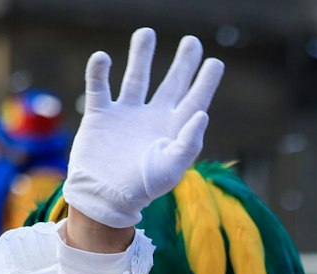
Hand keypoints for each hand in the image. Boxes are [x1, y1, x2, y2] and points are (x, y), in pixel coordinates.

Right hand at [63, 28, 222, 231]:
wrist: (104, 197)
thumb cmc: (142, 188)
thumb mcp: (171, 168)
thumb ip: (189, 142)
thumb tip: (202, 112)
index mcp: (173, 130)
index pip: (194, 100)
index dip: (206, 82)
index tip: (216, 62)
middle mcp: (152, 118)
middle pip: (171, 83)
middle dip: (182, 63)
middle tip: (192, 42)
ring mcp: (126, 115)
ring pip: (136, 78)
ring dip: (141, 55)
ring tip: (146, 33)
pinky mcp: (101, 115)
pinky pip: (100, 86)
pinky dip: (99, 71)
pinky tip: (103, 57)